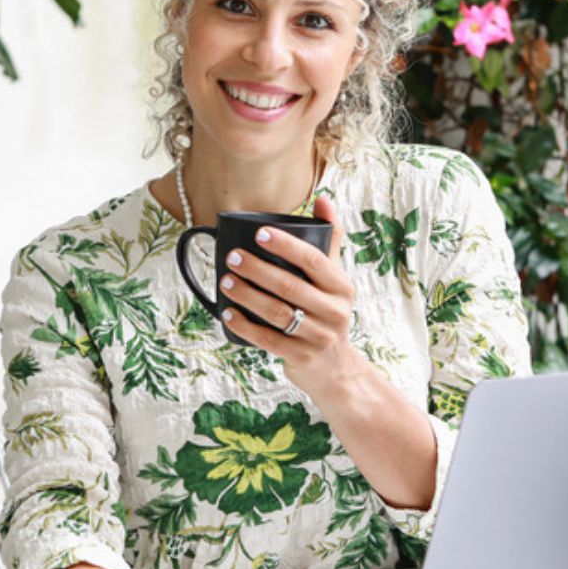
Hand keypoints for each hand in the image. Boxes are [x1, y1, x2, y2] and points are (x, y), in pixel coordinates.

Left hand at [219, 195, 363, 397]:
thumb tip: (322, 199)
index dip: (286, 245)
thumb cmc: (328, 313)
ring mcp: (318, 337)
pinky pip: (268, 340)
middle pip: (290, 286)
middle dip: (257, 270)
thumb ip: (330, 240)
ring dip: (247, 296)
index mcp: (341, 287)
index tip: (259, 234)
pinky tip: (228, 314)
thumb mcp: (335, 280)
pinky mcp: (301, 358)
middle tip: (232, 257)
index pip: (314, 260)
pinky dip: (245, 327)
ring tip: (226, 282)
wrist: (336, 369)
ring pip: (277, 312)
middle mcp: (334, 311)